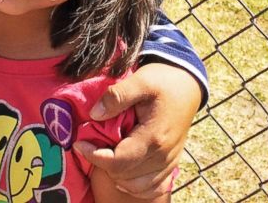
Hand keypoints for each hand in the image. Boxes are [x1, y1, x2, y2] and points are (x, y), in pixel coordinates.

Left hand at [74, 63, 200, 198]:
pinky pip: (153, 188)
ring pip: (136, 186)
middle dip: (102, 162)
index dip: (94, 156)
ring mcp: (168, 162)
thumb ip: (116, 96)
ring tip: (105, 154)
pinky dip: (135, 185)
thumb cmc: (163, 81)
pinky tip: (123, 171)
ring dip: (116, 174)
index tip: (79, 143)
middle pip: (124, 176)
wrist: (187, 85)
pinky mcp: (170, 164)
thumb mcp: (140, 80)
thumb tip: (94, 114)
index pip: (118, 161)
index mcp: (153, 137)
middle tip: (92, 143)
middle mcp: (162, 156)